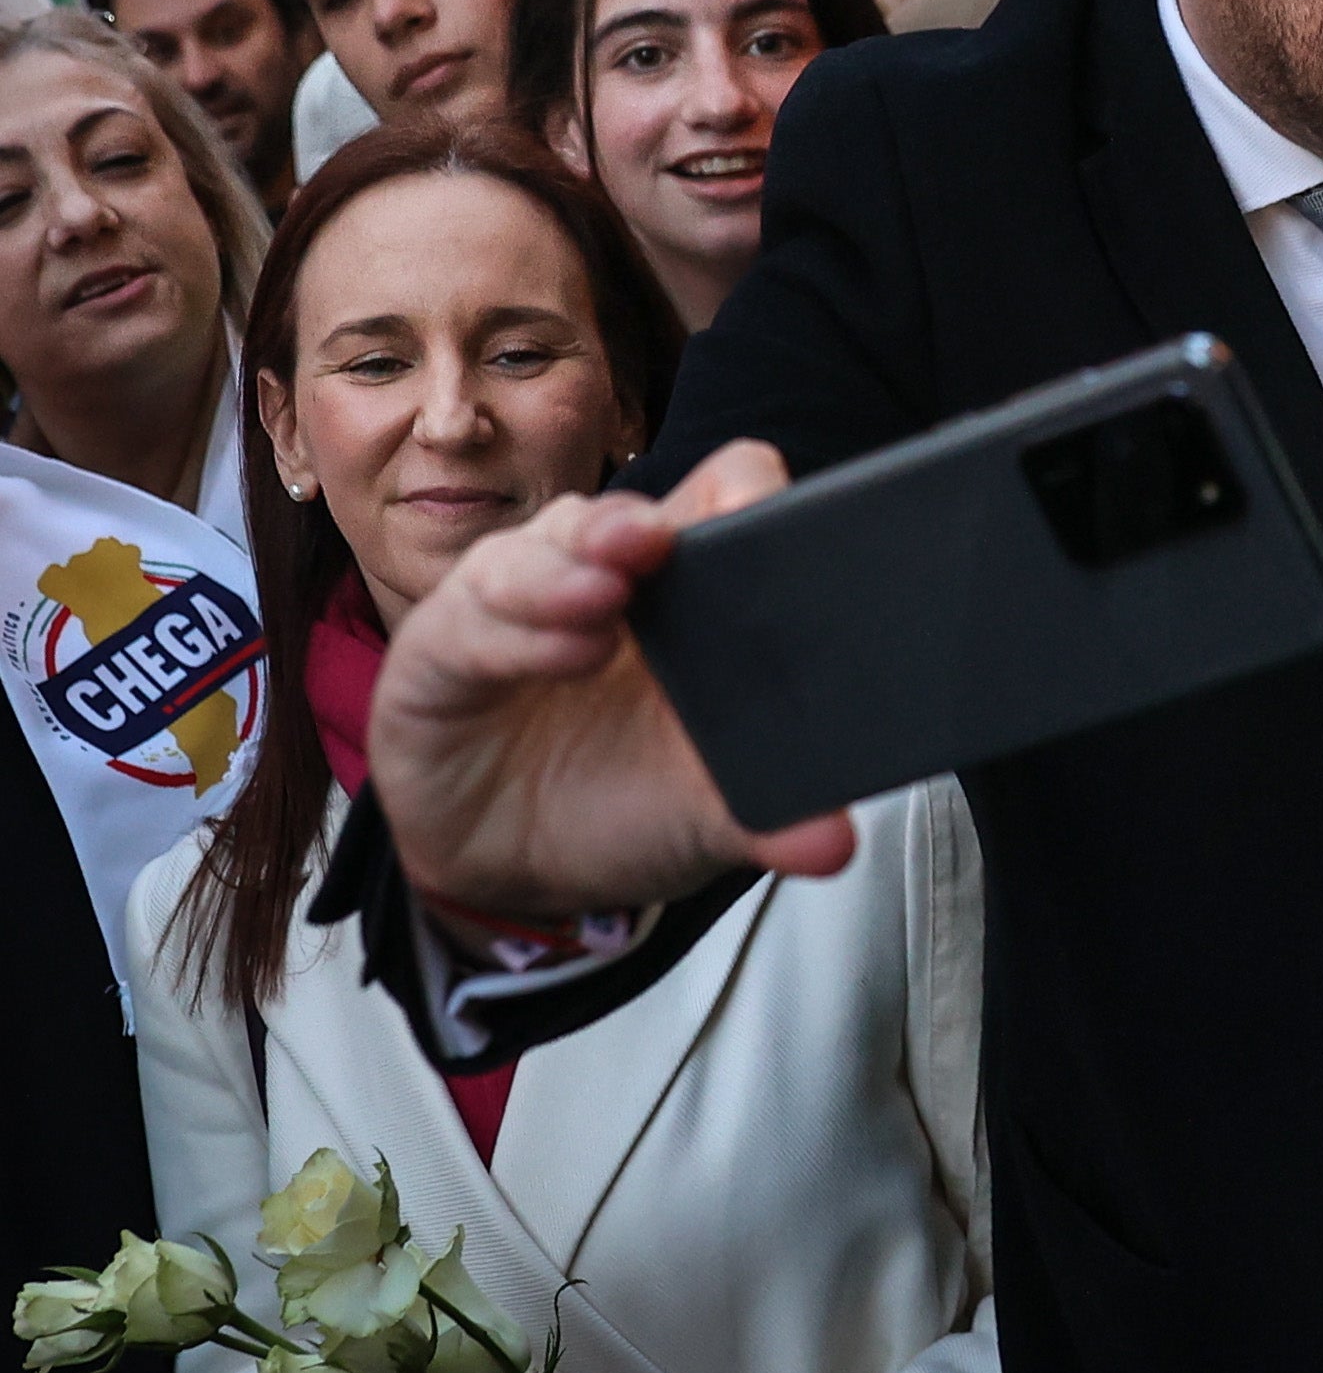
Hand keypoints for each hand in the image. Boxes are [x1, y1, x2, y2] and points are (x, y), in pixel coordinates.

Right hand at [370, 441, 857, 921]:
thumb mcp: (706, 811)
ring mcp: (514, 604)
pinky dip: (512, 634)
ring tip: (604, 598)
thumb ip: (771, 811)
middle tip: (655, 544)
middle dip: (634, 525)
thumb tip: (833, 845)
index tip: (764, 522)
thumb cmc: (622, 802)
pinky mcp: (438, 651)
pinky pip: (464, 624)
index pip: (715, 500)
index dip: (739, 498)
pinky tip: (560, 653)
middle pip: (618, 517)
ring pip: (533, 553)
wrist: (520, 874)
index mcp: (682, 591)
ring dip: (566, 571)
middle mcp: (598, 578)